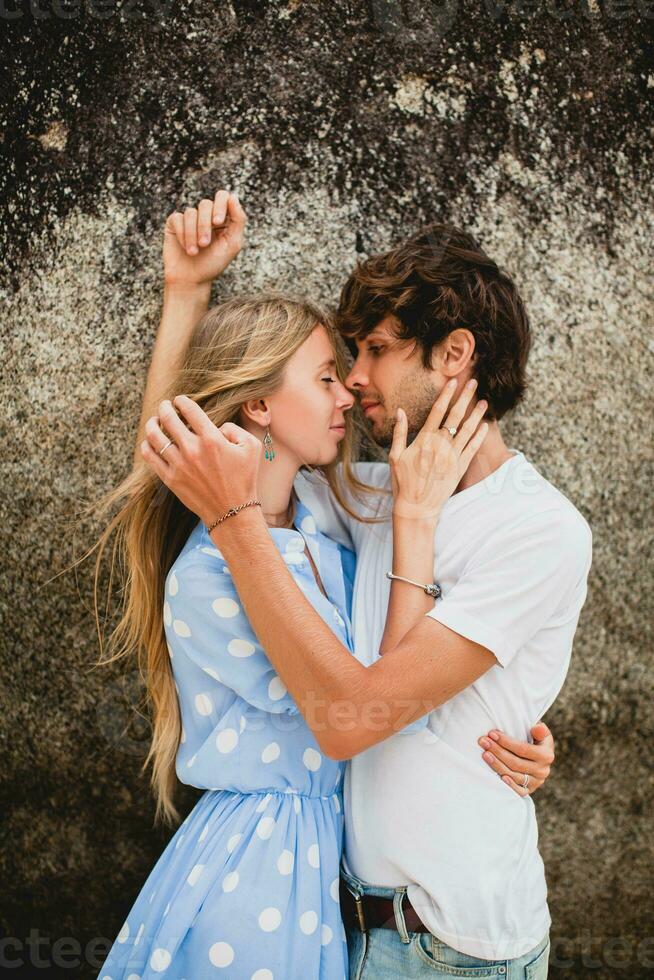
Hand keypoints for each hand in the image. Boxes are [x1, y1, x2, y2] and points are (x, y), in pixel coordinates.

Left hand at [139, 395, 260, 528]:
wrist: (232, 512)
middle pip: (168, 418)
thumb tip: (217, 427)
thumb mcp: (251, 447)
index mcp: (211, 439)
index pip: (189, 410)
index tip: (179, 400)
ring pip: (155, 436)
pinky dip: (147, 445)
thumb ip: (234, 429)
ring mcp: (179, 464)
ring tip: (154, 421)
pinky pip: (150, 457)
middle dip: (164, 407)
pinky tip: (150, 442)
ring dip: (152, 423)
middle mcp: (192, 449)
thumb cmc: (244, 479)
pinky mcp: (170, 479)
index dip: (181, 401)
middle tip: (165, 406)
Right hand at [163, 189, 246, 286]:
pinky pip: (177, 218)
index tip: (218, 222)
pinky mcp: (174, 223)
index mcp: (223, 218)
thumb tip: (233, 196)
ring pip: (190, 212)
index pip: (223, 196)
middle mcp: (206, 215)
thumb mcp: (232, 244)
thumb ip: (238, 220)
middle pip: (205, 204)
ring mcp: (190, 218)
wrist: (191, 280)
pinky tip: (185, 248)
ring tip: (195, 252)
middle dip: (205, 225)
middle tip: (205, 244)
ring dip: (193, 234)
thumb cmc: (213, 264)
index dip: (220, 205)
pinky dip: (182, 235)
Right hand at [389, 378, 488, 523]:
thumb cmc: (402, 482)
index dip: (446, 395)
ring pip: (468, 430)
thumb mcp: (395, 456)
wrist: (416, 508)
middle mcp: (440, 446)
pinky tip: (484, 425)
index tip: (452, 382)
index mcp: (424, 440)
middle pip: (455, 416)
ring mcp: (452, 457)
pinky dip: (479, 436)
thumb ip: (399, 433)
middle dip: (465, 397)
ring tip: (484, 401)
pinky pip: (473, 448)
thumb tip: (400, 411)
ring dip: (476, 414)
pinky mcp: (460, 468)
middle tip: (473, 383)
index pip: (437, 412)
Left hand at [477, 721, 554, 796]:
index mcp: (546, 755)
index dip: (506, 742)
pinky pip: (518, 791)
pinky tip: (499, 777)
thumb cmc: (535, 740)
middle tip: (483, 742)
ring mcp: (536, 782)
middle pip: (516, 763)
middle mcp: (542, 770)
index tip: (492, 733)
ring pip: (514, 776)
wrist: (538, 758)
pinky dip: (509, 785)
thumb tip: (536, 728)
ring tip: (485, 754)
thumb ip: (540, 730)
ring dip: (497, 765)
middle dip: (497, 751)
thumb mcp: (541, 733)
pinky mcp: (528, 790)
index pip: (523, 749)